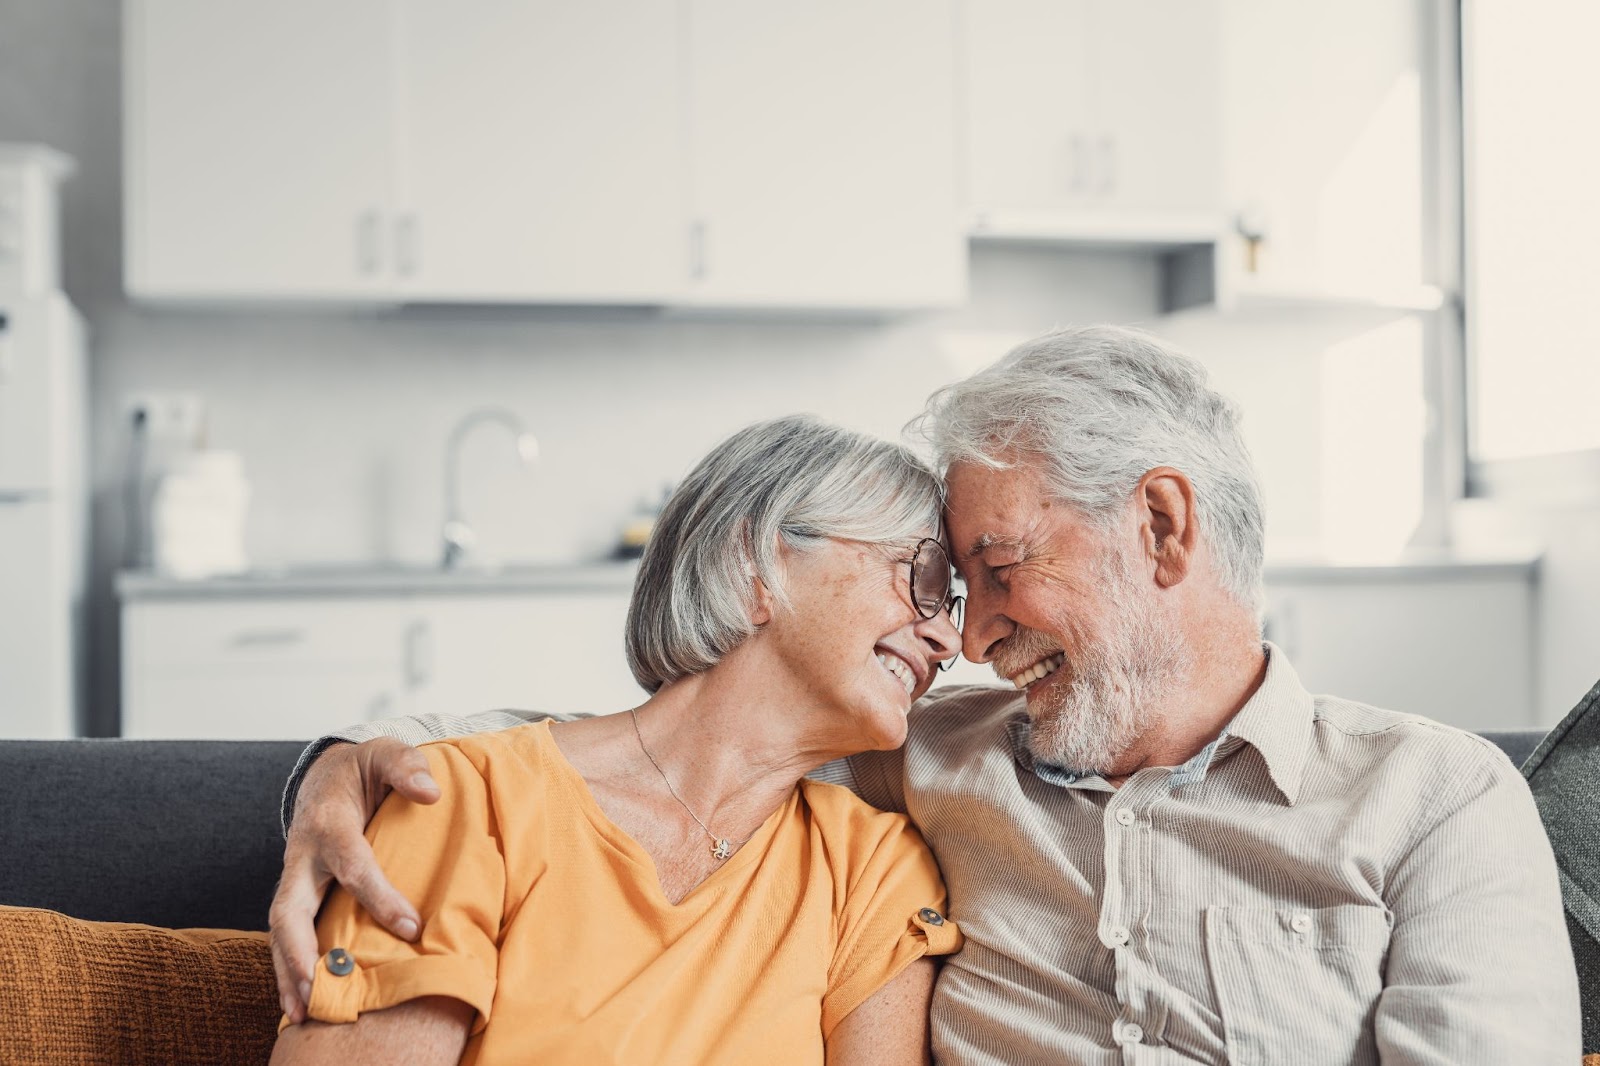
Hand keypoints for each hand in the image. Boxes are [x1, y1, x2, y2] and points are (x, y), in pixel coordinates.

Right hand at [269, 737, 440, 1023]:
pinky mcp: (296, 892)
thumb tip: (430, 792)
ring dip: (288, 972)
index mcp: (329, 822)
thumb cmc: (364, 767)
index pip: (353, 864)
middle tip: (319, 991)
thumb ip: (407, 766)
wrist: (325, 771)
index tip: (410, 927)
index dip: (379, 896)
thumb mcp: (386, 752)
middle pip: (289, 908)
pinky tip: (298, 1003)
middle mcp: (302, 854)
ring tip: (302, 1014)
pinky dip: (288, 968)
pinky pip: (286, 933)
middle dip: (300, 952)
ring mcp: (294, 876)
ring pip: (280, 929)